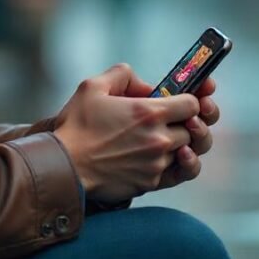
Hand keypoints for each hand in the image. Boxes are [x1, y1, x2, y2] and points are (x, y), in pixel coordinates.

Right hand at [52, 63, 199, 203]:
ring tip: (165, 139)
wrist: (64, 166)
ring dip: (180, 144)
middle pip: (194, 130)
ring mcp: (156, 164)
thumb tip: (142, 82)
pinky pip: (176, 174)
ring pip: (187, 152)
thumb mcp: (92, 87)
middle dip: (187, 123)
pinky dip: (174, 165)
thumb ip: (122, 74)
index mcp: (149, 112)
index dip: (190, 101)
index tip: (180, 102)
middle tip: (174, 120)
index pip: (193, 105)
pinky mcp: (150, 184)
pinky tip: (163, 158)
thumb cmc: (76, 126)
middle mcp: (159, 139)